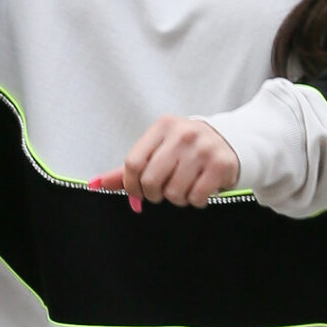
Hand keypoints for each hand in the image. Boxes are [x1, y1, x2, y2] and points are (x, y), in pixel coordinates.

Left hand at [91, 116, 239, 211]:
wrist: (232, 141)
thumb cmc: (187, 149)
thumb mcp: (158, 150)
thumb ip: (128, 169)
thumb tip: (94, 184)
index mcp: (163, 127)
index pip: (133, 163)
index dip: (131, 186)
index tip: (138, 192)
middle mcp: (183, 134)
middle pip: (151, 180)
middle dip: (154, 194)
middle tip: (164, 191)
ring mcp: (203, 148)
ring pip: (174, 192)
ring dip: (177, 198)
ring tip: (186, 186)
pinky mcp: (221, 164)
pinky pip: (196, 197)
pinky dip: (196, 200)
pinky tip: (201, 188)